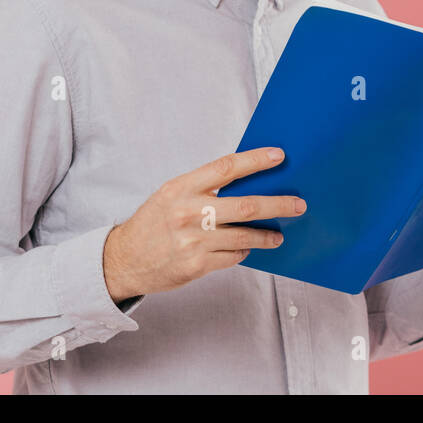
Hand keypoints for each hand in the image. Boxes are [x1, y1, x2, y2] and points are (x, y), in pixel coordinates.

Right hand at [102, 147, 306, 301]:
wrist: (123, 259)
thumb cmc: (152, 223)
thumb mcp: (170, 195)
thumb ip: (203, 188)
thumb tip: (246, 182)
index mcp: (181, 188)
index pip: (226, 167)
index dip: (256, 160)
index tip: (279, 156)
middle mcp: (188, 212)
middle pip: (246, 205)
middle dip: (278, 204)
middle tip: (298, 204)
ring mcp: (193, 241)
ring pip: (245, 235)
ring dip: (267, 235)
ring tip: (278, 234)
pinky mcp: (197, 265)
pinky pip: (233, 256)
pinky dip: (244, 250)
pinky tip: (246, 247)